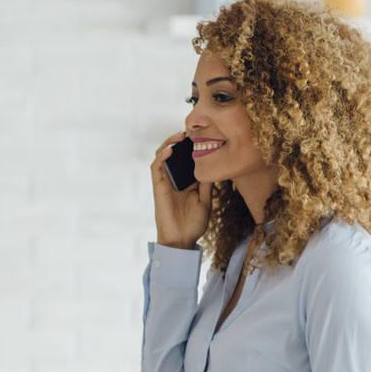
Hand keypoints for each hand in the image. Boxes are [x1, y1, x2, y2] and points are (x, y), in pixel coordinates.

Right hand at [151, 131, 211, 249]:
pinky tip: (170, 150)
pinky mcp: (158, 187)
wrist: (182, 240)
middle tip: (190, 131)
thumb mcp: (206, 200)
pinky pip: (156, 168)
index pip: (185, 158)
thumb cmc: (193, 223)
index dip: (189, 146)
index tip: (200, 135)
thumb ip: (207, 183)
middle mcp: (174, 179)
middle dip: (178, 140)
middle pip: (172, 153)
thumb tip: (214, 166)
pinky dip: (161, 157)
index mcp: (186, 181)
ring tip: (179, 136)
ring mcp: (165, 182)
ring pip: (162, 156)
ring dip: (168, 144)